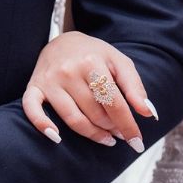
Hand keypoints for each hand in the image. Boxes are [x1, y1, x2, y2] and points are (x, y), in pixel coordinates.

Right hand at [22, 31, 156, 151]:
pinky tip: (57, 138)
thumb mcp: (119, 62)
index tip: (137, 142)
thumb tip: (149, 113)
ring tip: (106, 138)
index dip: (127, 125)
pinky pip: (32, 110)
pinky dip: (43, 125)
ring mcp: (49, 80)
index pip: (114, 102)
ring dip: (92, 134)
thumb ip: (135, 87)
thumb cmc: (94, 55)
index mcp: (92, 62)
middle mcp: (68, 71)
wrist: (62, 41)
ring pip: (72, 119)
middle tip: (119, 132)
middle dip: (111, 127)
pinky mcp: (34, 87)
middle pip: (95, 113)